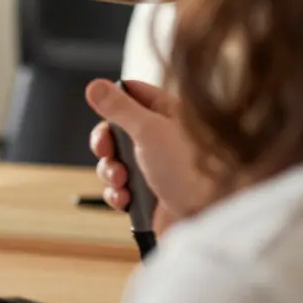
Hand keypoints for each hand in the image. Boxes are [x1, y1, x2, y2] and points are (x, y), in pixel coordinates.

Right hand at [85, 79, 216, 232]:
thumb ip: (118, 108)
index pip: (132, 94)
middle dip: (105, 144)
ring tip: (121, 181)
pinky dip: (117, 193)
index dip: (113, 102)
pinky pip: (119, 188)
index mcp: (168, 113)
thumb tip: (94, 85)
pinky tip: (125, 199)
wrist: (209, 216)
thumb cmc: (189, 169)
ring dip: (110, 172)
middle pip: (116, 130)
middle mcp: (161, 138)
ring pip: (114, 161)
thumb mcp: (148, 130)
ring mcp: (155, 167)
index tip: (105, 112)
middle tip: (105, 151)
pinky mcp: (149, 194)